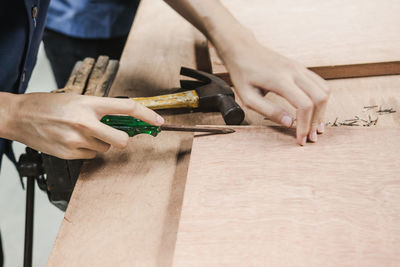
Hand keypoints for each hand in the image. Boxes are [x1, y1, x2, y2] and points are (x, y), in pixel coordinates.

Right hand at [5, 93, 163, 158]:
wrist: (18, 116)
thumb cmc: (47, 105)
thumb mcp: (77, 99)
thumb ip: (99, 108)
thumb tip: (122, 119)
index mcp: (89, 103)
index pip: (127, 108)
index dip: (147, 115)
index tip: (158, 121)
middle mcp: (85, 122)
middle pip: (122, 140)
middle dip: (124, 139)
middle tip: (117, 135)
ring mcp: (77, 140)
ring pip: (105, 149)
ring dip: (101, 143)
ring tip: (82, 133)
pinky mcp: (69, 154)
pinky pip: (91, 156)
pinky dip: (87, 150)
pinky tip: (73, 141)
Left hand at [222, 39, 330, 144]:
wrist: (243, 50)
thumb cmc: (243, 74)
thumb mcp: (248, 97)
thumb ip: (269, 111)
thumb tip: (290, 123)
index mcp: (280, 80)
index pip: (304, 105)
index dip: (305, 125)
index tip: (301, 139)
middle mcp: (294, 71)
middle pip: (320, 98)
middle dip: (317, 121)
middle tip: (311, 137)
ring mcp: (300, 68)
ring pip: (324, 90)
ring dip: (322, 111)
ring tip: (315, 127)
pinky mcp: (301, 68)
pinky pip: (320, 84)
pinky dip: (321, 100)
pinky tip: (314, 112)